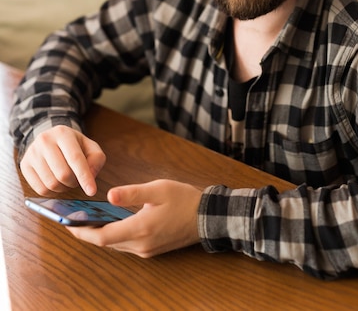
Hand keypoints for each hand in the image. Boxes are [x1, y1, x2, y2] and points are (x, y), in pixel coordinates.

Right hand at [20, 125, 105, 195]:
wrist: (50, 138)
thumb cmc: (73, 145)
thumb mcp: (89, 146)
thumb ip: (96, 159)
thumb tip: (90, 176)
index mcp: (63, 133)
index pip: (75, 158)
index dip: (85, 177)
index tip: (92, 191)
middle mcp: (45, 140)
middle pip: (63, 174)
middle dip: (74, 182)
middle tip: (77, 179)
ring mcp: (32, 153)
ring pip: (51, 184)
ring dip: (63, 188)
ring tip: (67, 179)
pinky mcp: (25, 165)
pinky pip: (40, 189)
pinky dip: (52, 192)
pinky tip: (56, 182)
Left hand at [69, 180, 201, 256]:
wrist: (207, 217)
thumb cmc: (183, 199)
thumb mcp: (158, 189)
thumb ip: (132, 193)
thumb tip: (109, 196)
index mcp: (141, 228)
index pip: (103, 237)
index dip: (83, 232)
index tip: (69, 224)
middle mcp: (141, 244)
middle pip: (107, 243)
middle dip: (88, 233)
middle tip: (73, 220)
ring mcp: (147, 250)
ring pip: (116, 245)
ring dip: (100, 235)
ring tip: (86, 220)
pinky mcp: (151, 250)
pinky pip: (126, 245)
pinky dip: (114, 236)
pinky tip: (109, 223)